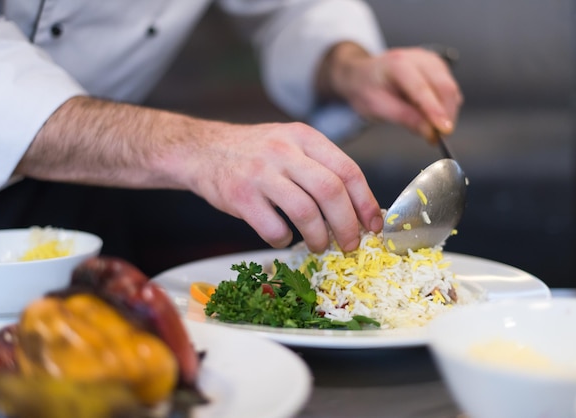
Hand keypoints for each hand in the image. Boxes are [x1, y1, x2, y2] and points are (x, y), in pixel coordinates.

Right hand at [17, 97, 382, 252]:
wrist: (202, 149)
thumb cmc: (254, 153)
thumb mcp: (290, 144)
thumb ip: (320, 168)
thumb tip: (358, 208)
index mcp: (304, 137)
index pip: (348, 170)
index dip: (366, 202)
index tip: (374, 225)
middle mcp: (284, 151)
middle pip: (331, 191)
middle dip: (347, 225)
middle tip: (350, 244)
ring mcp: (260, 173)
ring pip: (305, 212)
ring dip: (319, 237)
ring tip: (319, 245)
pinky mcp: (240, 196)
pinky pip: (273, 228)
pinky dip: (284, 239)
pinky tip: (284, 238)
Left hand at [317, 42, 462, 141]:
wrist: (364, 74)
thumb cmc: (367, 89)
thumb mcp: (377, 107)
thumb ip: (404, 118)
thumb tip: (430, 132)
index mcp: (398, 64)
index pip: (422, 89)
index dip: (435, 111)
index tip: (444, 131)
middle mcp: (419, 58)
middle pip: (445, 87)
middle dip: (446, 116)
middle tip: (438, 138)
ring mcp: (432, 61)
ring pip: (451, 90)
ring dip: (446, 113)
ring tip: (429, 128)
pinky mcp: (439, 69)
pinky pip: (450, 91)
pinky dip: (445, 107)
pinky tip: (429, 114)